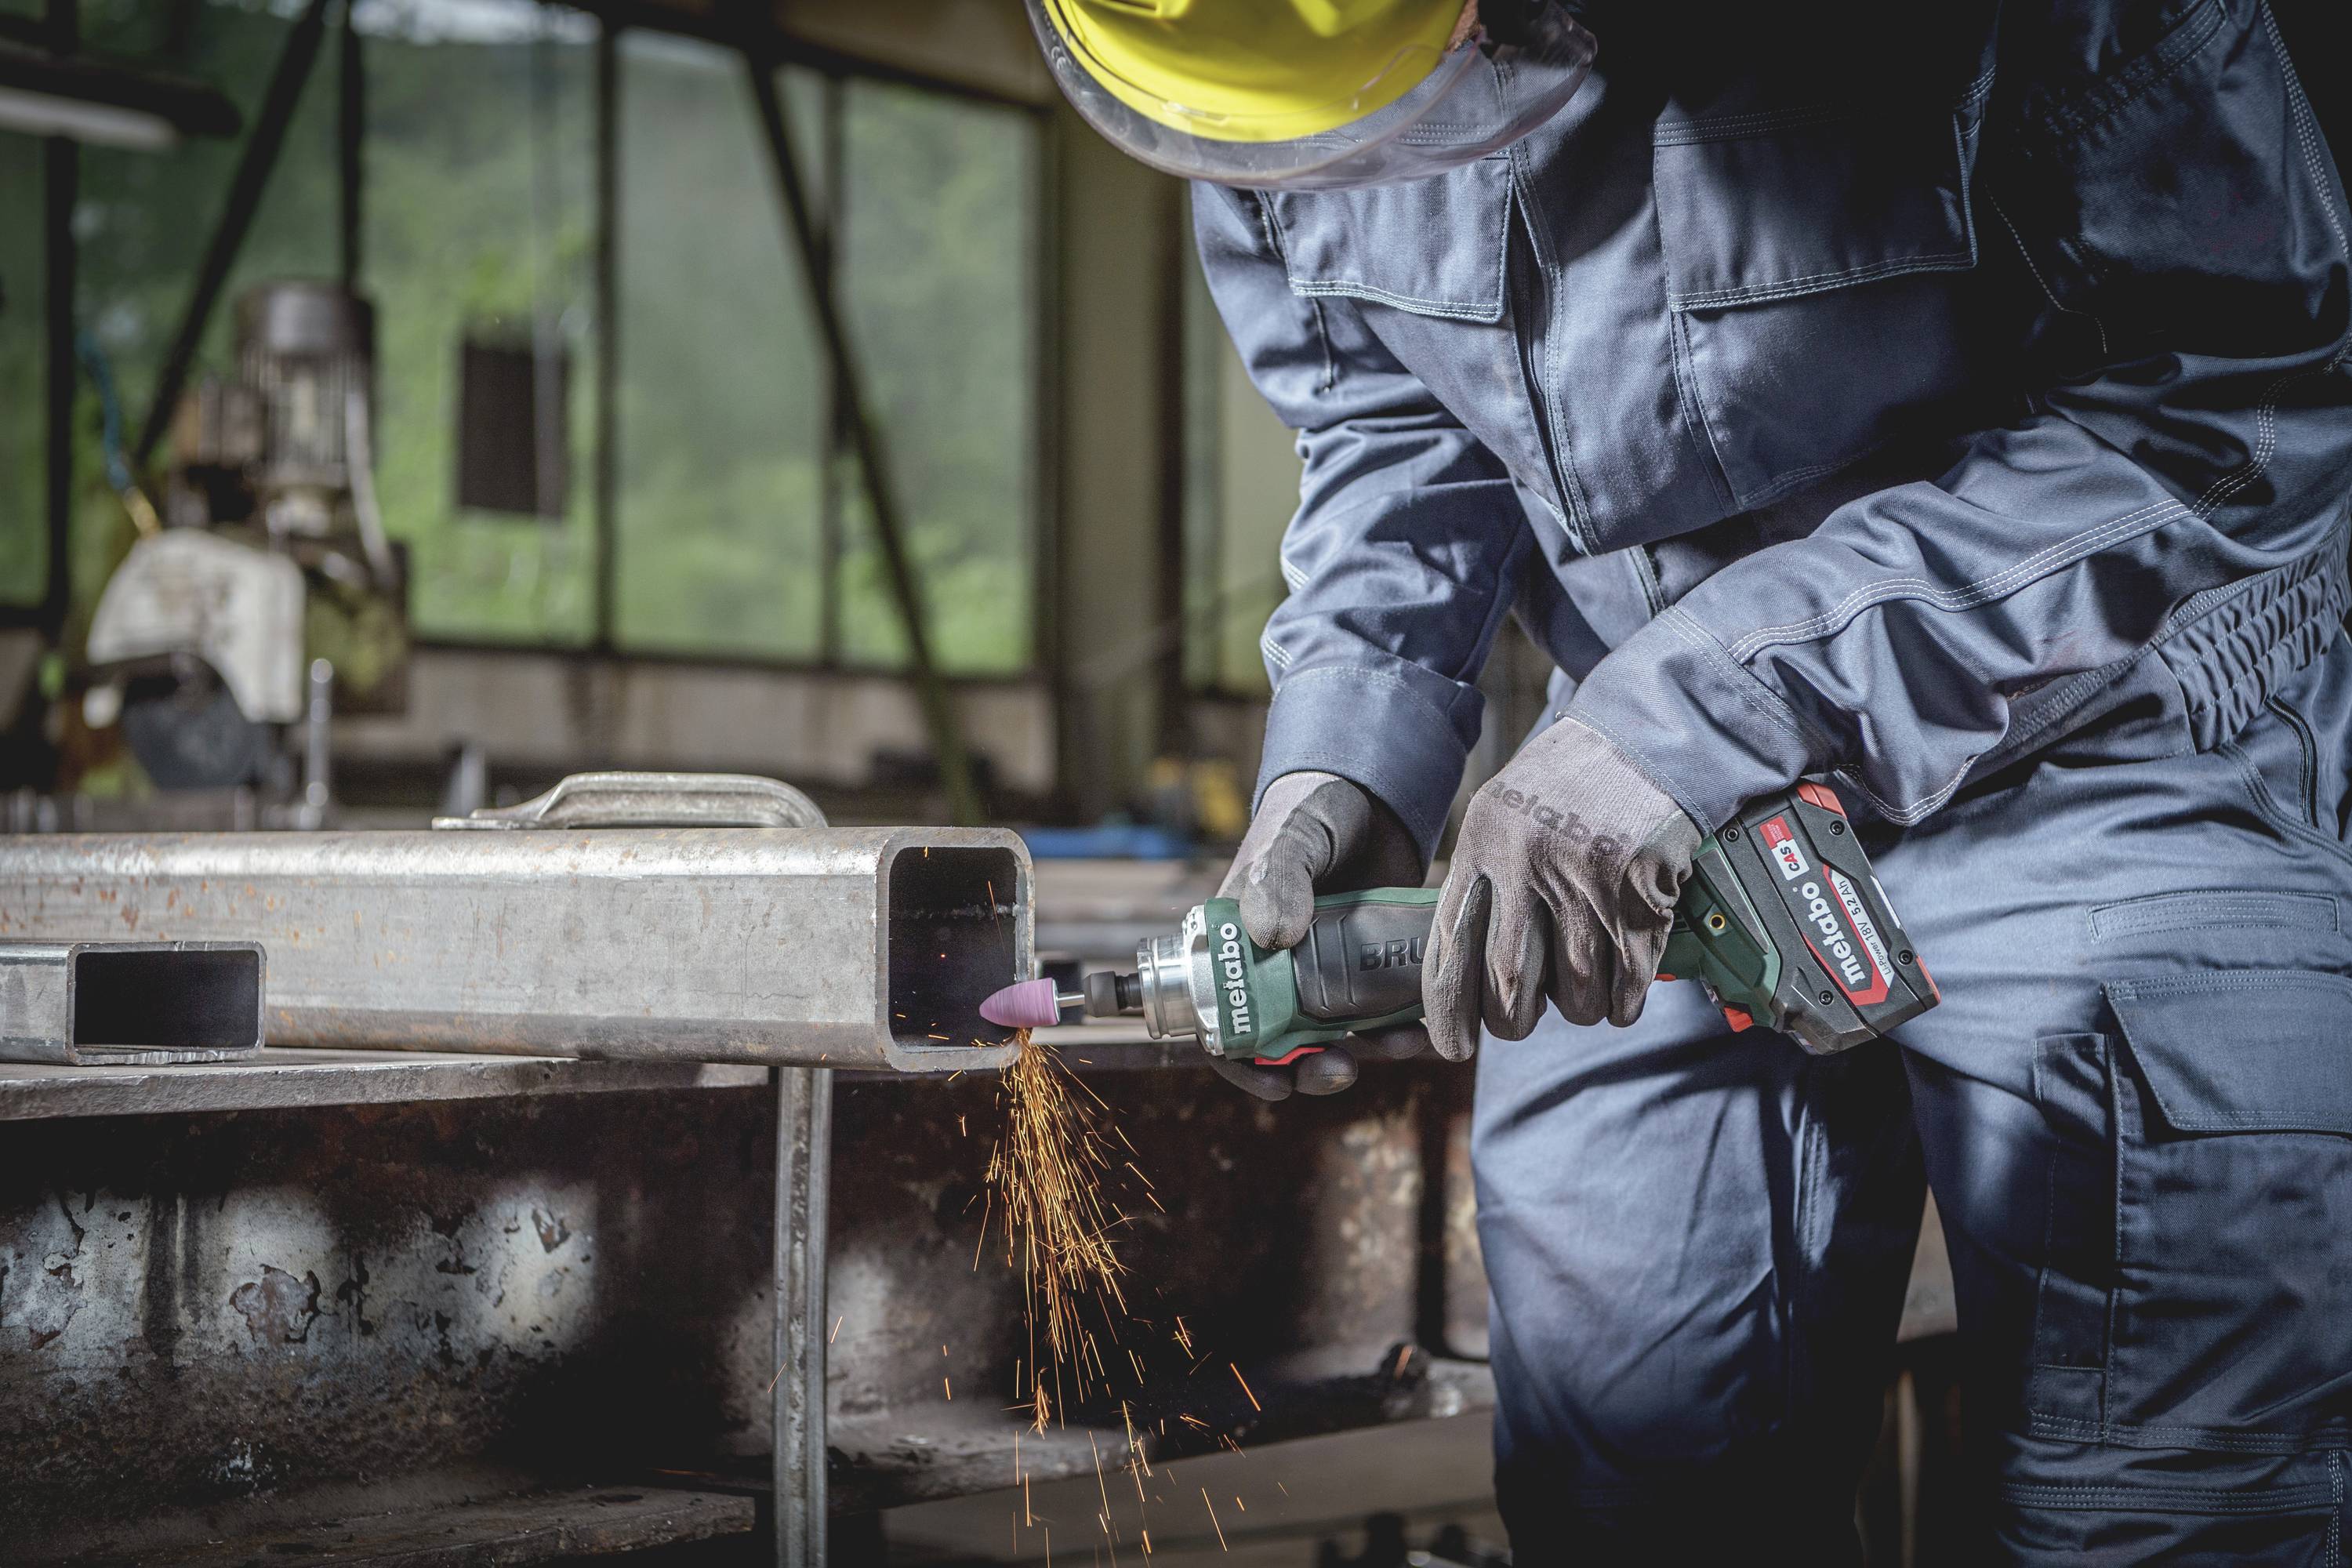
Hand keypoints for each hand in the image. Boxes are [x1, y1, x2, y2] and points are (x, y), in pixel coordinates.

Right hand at [1212, 771, 1429, 1100]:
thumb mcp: (1293, 839)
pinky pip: (1382, 1014)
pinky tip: (1419, 1028)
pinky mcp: (1372, 965)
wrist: (1377, 793)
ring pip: (1339, 1036)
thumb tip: (1272, 937)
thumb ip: (1279, 879)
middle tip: (1343, 1071)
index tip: (1278, 1083)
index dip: (1244, 1062)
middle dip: (1311, 1069)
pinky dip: (1398, 1029)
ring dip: (1365, 1053)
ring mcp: (1328, 970)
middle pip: (1283, 1043)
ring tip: (1398, 1047)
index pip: (1224, 1019)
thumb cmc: (1315, 809)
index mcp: (1239, 946)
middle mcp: (1279, 968)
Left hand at [1424, 717, 1699, 1060]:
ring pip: (1575, 998)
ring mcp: (1589, 885)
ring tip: (1580, 979)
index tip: (1454, 1046)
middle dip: (1513, 1021)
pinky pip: (1627, 988)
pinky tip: (1621, 983)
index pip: (1448, 953)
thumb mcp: (1497, 818)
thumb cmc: (1562, 788)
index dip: (1447, 1016)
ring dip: (1577, 1008)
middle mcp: (1529, 867)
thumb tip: (1458, 978)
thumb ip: (1476, 887)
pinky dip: (1622, 1002)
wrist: (1644, 743)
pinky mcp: (1643, 900)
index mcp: (1482, 847)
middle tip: (1520, 1016)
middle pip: (1508, 989)